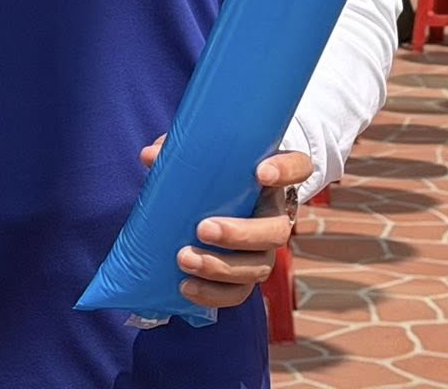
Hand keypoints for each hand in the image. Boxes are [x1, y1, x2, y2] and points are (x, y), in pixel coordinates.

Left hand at [140, 137, 312, 311]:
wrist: (226, 203)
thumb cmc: (219, 171)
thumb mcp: (207, 156)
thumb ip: (181, 152)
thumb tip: (149, 156)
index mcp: (275, 178)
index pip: (298, 167)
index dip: (285, 171)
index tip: (260, 172)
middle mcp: (276, 215)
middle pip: (275, 231)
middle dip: (240, 234)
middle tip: (203, 228)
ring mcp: (265, 250)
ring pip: (258, 267)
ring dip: (221, 268)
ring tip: (184, 259)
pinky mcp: (248, 274)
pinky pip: (239, 293)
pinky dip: (213, 295)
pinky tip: (186, 287)